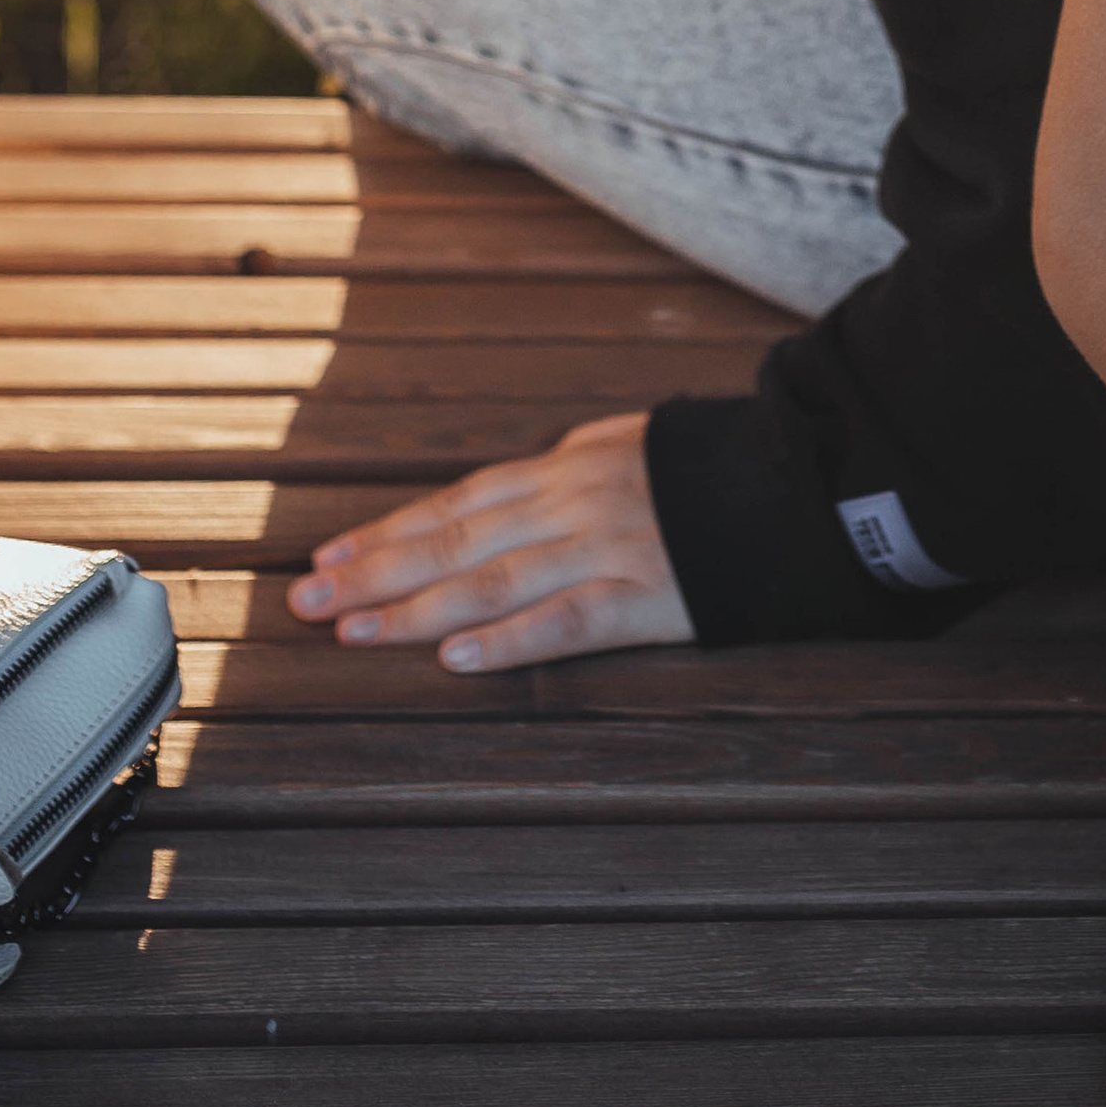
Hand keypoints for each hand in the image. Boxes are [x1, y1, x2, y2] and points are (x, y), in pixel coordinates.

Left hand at [288, 411, 694, 670]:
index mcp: (568, 466)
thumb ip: (567, 474)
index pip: (459, 502)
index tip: (325, 556)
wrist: (802, 479)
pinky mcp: (648, 596)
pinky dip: (511, 640)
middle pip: (457, 539)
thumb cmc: (712, 468)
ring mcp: (608, 549)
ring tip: (351, 632)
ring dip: (414, 608)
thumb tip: (503, 497)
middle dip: (375, 571)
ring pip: (494, 579)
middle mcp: (574, 503)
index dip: (389, 530)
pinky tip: (459, 659)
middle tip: (303, 601)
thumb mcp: (631, 447)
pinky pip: (569, 620)